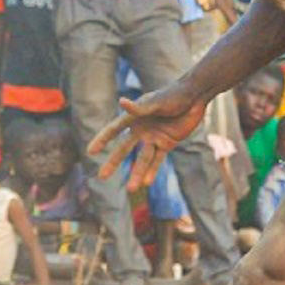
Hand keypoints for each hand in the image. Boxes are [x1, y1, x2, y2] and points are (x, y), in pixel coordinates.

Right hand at [88, 81, 206, 190]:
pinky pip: (158, 159)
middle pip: (124, 148)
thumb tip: (121, 102)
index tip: (90, 152)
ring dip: (137, 173)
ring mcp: (153, 137)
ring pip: (142, 158)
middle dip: (113, 162)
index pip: (114, 129)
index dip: (102, 139)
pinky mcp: (167, 143)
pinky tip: (146, 182)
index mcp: (134, 116)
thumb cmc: (173, 95)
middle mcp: (141, 129)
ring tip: (131, 189)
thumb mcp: (156, 102)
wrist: (194, 98)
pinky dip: (152, 170)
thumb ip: (139, 107)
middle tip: (101, 176)